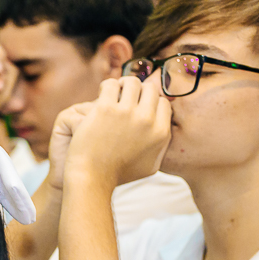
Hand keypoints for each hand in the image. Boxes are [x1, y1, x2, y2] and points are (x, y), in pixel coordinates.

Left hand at [56, 77, 171, 190]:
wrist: (92, 177)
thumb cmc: (118, 174)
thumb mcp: (151, 166)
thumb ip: (162, 147)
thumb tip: (166, 130)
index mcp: (160, 132)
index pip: (163, 103)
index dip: (151, 102)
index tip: (140, 105)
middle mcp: (146, 120)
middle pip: (150, 89)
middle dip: (139, 91)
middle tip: (126, 96)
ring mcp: (126, 113)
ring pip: (132, 82)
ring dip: (123, 85)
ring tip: (114, 92)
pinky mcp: (105, 109)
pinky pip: (110, 84)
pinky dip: (107, 86)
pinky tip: (102, 95)